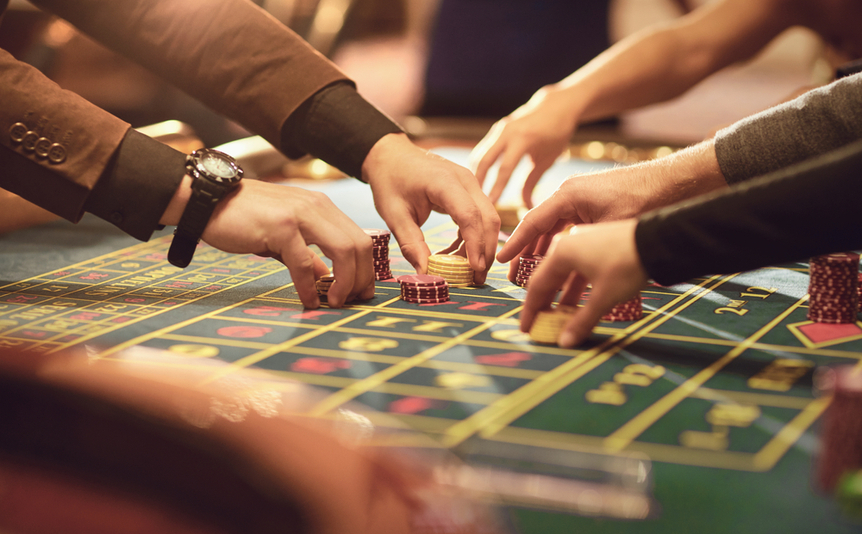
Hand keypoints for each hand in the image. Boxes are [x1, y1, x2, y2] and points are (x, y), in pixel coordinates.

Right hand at [200, 179, 374, 308]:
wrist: (207, 200)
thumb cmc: (244, 218)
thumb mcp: (284, 234)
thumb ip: (308, 255)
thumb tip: (327, 278)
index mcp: (322, 207)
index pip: (359, 238)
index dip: (365, 269)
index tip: (360, 292)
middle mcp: (317, 206)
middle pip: (359, 245)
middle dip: (361, 278)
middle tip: (353, 301)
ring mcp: (301, 214)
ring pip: (343, 250)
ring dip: (345, 282)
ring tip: (335, 302)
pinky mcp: (281, 226)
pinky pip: (305, 263)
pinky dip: (309, 287)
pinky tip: (308, 301)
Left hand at [362, 133, 499, 283]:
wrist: (391, 156)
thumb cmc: (390, 181)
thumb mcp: (394, 215)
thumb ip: (411, 244)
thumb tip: (425, 274)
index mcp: (444, 182)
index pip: (469, 215)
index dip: (475, 245)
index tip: (475, 270)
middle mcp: (464, 180)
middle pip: (487, 218)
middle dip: (486, 250)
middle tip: (477, 279)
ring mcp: (470, 183)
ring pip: (488, 218)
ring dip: (482, 246)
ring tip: (469, 272)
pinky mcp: (469, 190)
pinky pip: (479, 216)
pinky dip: (473, 237)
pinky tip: (458, 254)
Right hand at [469, 86, 579, 208]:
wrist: (556, 106)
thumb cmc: (556, 134)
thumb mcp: (548, 159)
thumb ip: (533, 182)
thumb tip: (526, 207)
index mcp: (523, 139)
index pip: (505, 169)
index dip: (497, 188)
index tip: (491, 205)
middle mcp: (507, 131)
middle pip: (484, 160)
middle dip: (479, 182)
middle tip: (476, 201)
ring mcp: (500, 128)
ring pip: (479, 154)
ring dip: (475, 173)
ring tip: (474, 193)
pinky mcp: (496, 129)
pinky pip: (482, 149)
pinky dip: (479, 164)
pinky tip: (478, 179)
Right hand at [497, 167, 645, 282]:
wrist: (669, 183)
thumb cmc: (641, 201)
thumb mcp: (608, 229)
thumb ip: (583, 252)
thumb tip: (562, 280)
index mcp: (567, 196)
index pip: (533, 222)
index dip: (515, 244)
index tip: (501, 260)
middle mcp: (569, 195)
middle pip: (539, 226)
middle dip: (526, 251)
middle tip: (513, 274)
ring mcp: (580, 199)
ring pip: (553, 228)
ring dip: (543, 250)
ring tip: (531, 272)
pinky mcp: (592, 205)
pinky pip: (568, 227)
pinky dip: (561, 244)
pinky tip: (558, 263)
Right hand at [520, 219, 647, 347]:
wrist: (659, 240)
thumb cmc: (628, 265)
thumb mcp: (604, 297)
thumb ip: (581, 321)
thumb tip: (565, 343)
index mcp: (561, 252)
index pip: (537, 285)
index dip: (530, 310)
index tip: (526, 328)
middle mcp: (567, 242)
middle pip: (547, 276)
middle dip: (542, 302)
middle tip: (537, 323)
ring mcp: (581, 240)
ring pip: (562, 271)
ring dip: (559, 294)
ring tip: (557, 316)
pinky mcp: (596, 242)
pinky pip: (576, 266)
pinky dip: (573, 284)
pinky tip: (577, 301)